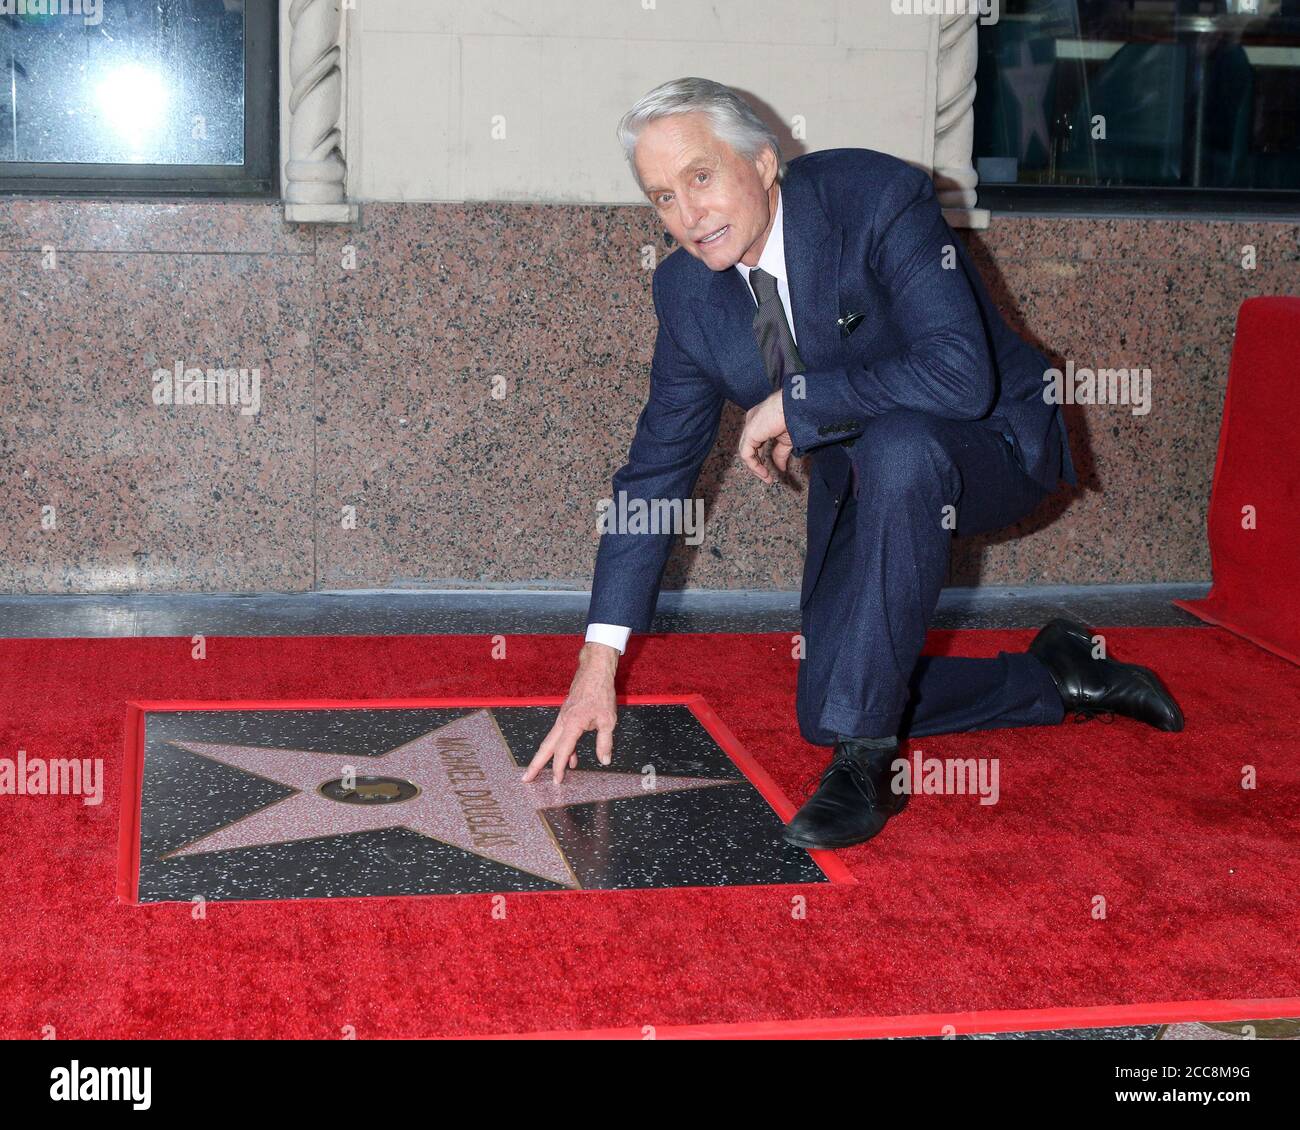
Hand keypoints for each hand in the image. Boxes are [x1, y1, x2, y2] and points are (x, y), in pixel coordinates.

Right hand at [522, 643, 618, 783]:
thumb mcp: (608, 720)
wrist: (594, 671)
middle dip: (536, 764)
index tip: (556, 781)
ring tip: (541, 773)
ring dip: (546, 757)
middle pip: (546, 747)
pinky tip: (572, 759)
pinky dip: (563, 748)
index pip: (562, 751)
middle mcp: (563, 722)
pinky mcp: (567, 715)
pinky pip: (561, 735)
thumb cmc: (600, 693)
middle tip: (525, 779)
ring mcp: (563, 718)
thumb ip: (605, 742)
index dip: (559, 768)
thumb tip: (604, 760)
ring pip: (551, 741)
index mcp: (572, 724)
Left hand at [738, 388, 793, 484]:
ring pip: (746, 451)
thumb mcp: (787, 439)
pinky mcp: (750, 432)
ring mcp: (750, 426)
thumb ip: (780, 453)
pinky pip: (746, 453)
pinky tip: (763, 472)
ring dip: (755, 467)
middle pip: (750, 447)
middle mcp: (752, 421)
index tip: (772, 470)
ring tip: (766, 477)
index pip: (756, 442)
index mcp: (760, 420)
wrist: (797, 407)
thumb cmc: (795, 417)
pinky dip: (754, 465)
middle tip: (767, 477)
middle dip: (757, 464)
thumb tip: (781, 468)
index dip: (762, 458)